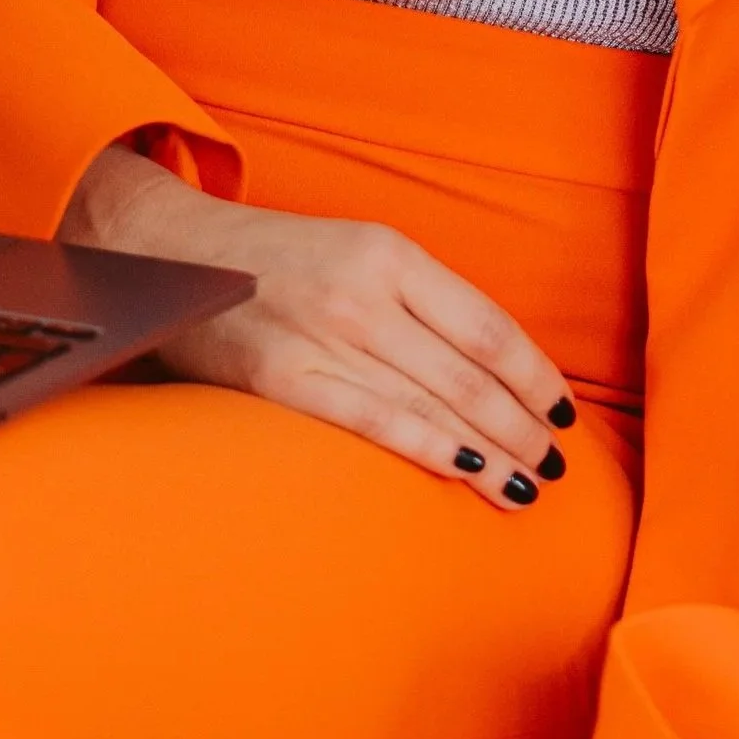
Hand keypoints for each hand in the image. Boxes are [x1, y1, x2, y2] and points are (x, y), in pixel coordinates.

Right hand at [58, 142, 576, 510]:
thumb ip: (419, 302)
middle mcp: (364, 291)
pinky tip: (470, 474)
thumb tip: (496, 370)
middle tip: (558, 466)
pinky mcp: (285, 378)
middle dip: (523, 426)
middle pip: (469, 373)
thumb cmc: (280, 264)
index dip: (536, 377)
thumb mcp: (358, 255)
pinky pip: (375, 423)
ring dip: (492, 451)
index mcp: (390, 253)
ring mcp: (324, 334)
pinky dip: (431, 451)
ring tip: (529, 485)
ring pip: (433, 404)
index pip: (489, 326)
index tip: (564, 413)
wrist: (174, 255)